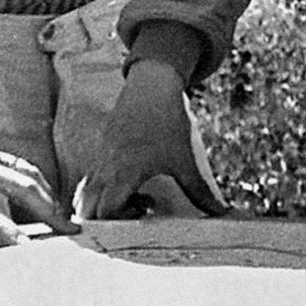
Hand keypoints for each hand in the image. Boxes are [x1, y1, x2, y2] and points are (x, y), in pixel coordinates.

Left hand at [0, 86, 72, 244]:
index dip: (6, 228)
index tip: (24, 246)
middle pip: (22, 186)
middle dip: (48, 208)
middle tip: (69, 229)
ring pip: (27, 172)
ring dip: (48, 193)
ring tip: (63, 215)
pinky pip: (18, 164)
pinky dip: (34, 179)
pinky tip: (43, 192)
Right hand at [76, 59, 229, 219]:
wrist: (151, 85)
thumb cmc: (166, 120)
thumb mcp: (185, 159)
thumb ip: (199, 190)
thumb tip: (219, 212)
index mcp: (125, 172)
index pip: (105, 211)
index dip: (121, 220)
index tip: (146, 208)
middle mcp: (106, 168)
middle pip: (87, 209)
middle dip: (107, 219)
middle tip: (137, 207)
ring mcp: (100, 159)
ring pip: (85, 194)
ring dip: (103, 204)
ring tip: (133, 194)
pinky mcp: (100, 150)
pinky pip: (90, 179)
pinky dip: (102, 189)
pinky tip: (130, 180)